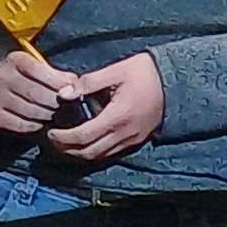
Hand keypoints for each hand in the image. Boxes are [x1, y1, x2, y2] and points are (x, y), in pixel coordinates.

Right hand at [0, 45, 73, 139]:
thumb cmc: (24, 78)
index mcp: (15, 60)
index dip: (59, 82)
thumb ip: (56, 75)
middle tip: (67, 107)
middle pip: (37, 94)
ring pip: (31, 111)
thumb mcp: (37, 68)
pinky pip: (22, 125)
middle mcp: (3, 77)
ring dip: (48, 115)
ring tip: (56, 115)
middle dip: (56, 102)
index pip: (40, 71)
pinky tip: (41, 122)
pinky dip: (36, 125)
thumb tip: (75, 84)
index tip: (73, 90)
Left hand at [41, 52, 163, 163]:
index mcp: (118, 116)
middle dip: (66, 149)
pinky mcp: (136, 141)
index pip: (83, 136)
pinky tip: (83, 142)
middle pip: (88, 152)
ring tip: (63, 143)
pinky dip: (93, 151)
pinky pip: (109, 153)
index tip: (49, 132)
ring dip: (78, 153)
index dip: (63, 138)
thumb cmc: (146, 72)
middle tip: (51, 140)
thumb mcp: (117, 70)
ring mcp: (131, 140)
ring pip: (99, 156)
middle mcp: (124, 133)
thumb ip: (88, 82)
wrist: (176, 82)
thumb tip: (63, 93)